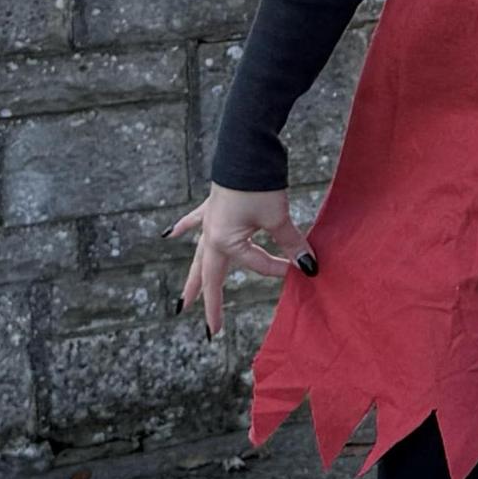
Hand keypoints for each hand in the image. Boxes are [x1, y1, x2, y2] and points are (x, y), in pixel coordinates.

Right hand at [169, 185, 312, 339]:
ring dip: (194, 278)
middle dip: (211, 303)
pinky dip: (183, 228)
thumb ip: (291, 243)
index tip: (299, 266)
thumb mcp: (277, 217)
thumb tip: (310, 265)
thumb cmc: (259, 184)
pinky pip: (194, 222)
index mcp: (224, 241)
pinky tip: (167, 235)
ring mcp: (209, 220)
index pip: (255, 263)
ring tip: (184, 301)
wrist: (247, 148)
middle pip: (210, 276)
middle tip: (211, 330)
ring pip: (200, 256)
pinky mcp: (213, 206)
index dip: (279, 266)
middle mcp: (211, 234)